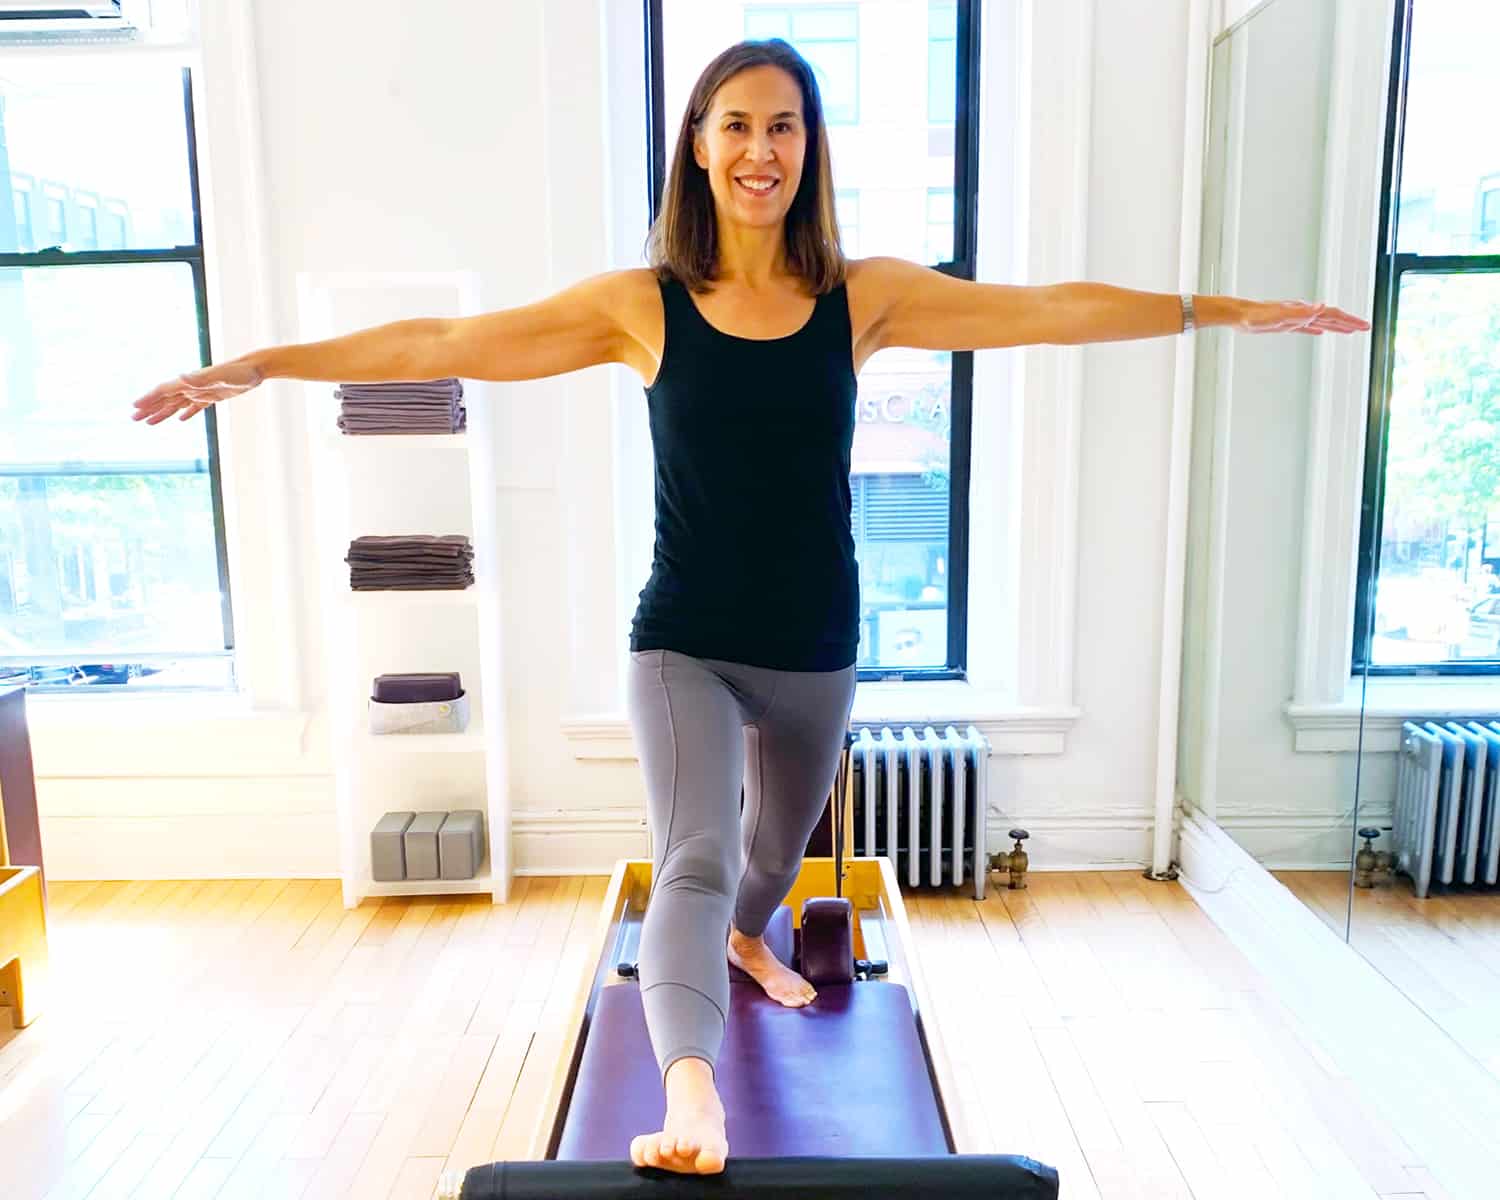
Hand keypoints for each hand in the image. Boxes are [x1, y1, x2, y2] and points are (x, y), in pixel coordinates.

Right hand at [131, 358, 265, 424]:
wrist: (255, 369)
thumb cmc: (239, 373)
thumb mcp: (220, 376)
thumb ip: (199, 379)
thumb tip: (180, 377)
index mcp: (190, 382)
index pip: (164, 391)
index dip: (149, 399)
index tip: (134, 407)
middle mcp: (192, 386)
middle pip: (165, 399)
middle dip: (149, 408)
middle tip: (134, 418)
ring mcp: (202, 391)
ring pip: (176, 404)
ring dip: (162, 412)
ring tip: (149, 422)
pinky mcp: (213, 397)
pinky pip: (195, 407)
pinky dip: (186, 413)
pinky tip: (180, 418)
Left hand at [1236, 299, 1369, 335]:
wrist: (1239, 315)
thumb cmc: (1255, 317)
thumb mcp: (1278, 316)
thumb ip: (1300, 312)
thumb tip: (1321, 306)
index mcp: (1303, 311)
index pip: (1332, 315)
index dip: (1349, 321)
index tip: (1364, 326)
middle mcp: (1302, 313)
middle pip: (1330, 317)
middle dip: (1349, 323)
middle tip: (1366, 328)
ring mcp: (1294, 318)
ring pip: (1321, 322)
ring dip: (1337, 326)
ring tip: (1350, 330)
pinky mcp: (1285, 325)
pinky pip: (1305, 328)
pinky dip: (1316, 329)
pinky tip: (1320, 331)